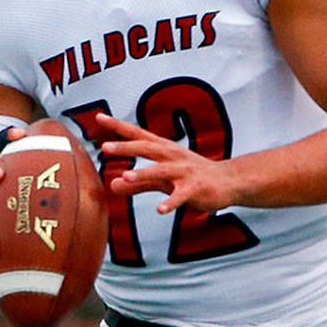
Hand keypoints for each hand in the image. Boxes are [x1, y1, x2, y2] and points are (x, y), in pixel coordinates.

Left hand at [96, 113, 238, 213]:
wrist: (228, 181)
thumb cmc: (193, 177)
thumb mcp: (163, 179)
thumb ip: (138, 183)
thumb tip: (112, 185)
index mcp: (164, 149)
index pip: (137, 134)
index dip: (118, 127)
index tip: (98, 117)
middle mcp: (172, 156)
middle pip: (147, 147)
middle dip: (126, 147)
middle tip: (105, 147)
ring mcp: (185, 171)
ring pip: (162, 170)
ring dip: (145, 173)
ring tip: (127, 177)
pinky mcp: (196, 188)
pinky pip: (181, 195)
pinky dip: (170, 202)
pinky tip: (160, 209)